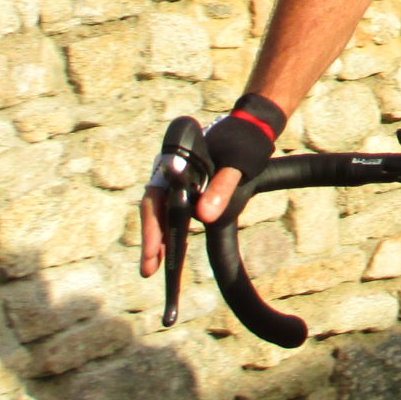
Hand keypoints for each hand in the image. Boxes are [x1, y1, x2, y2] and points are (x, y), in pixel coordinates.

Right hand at [138, 98, 283, 277]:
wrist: (252, 128)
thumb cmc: (244, 142)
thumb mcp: (238, 163)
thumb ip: (223, 186)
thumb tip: (205, 216)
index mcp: (177, 161)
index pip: (156, 197)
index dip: (152, 226)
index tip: (154, 251)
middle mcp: (170, 170)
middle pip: (154, 208)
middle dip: (151, 239)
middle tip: (148, 270)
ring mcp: (176, 179)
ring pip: (161, 211)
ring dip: (157, 238)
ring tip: (153, 268)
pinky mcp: (185, 187)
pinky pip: (172, 210)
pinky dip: (169, 230)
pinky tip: (168, 250)